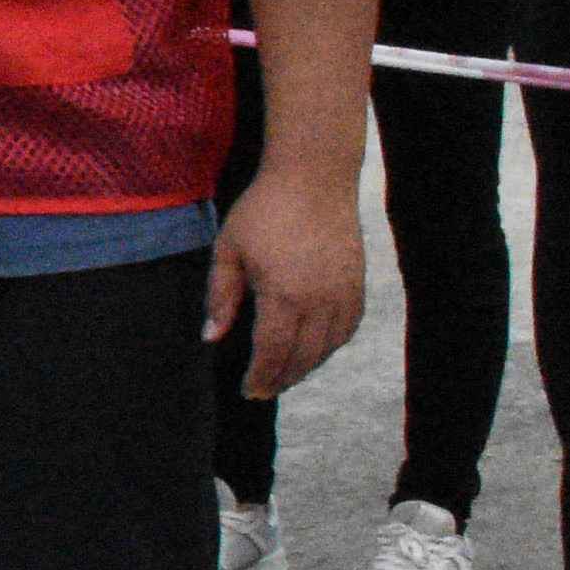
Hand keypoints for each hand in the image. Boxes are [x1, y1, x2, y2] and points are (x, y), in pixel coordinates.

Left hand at [204, 164, 366, 399]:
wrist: (313, 179)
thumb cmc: (264, 211)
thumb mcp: (228, 251)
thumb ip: (220, 297)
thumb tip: (211, 337)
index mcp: (284, 295)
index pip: (272, 352)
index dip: (260, 376)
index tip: (248, 390)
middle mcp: (320, 301)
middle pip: (302, 357)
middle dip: (281, 379)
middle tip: (262, 391)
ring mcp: (344, 294)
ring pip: (328, 348)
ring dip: (306, 367)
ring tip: (284, 375)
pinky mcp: (358, 285)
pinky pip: (348, 329)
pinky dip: (330, 346)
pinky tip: (314, 350)